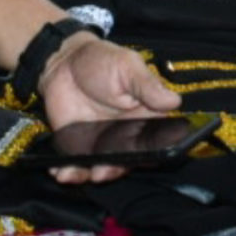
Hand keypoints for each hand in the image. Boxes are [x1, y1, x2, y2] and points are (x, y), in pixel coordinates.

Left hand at [38, 32, 182, 185]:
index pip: (157, 141)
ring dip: (91, 175)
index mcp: (147, 118)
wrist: (64, 63)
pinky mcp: (79, 148)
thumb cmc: (102, 60)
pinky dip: (70, 172)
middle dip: (116, 169)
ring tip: (76, 175)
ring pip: (103, 168)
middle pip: (128, 161)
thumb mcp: (128, 67)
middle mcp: (127, 136)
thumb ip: (147, 86)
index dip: (153, 153)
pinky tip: (61, 173)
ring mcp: (102, 144)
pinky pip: (77, 165)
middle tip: (102, 171)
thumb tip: (174, 101)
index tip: (144, 158)